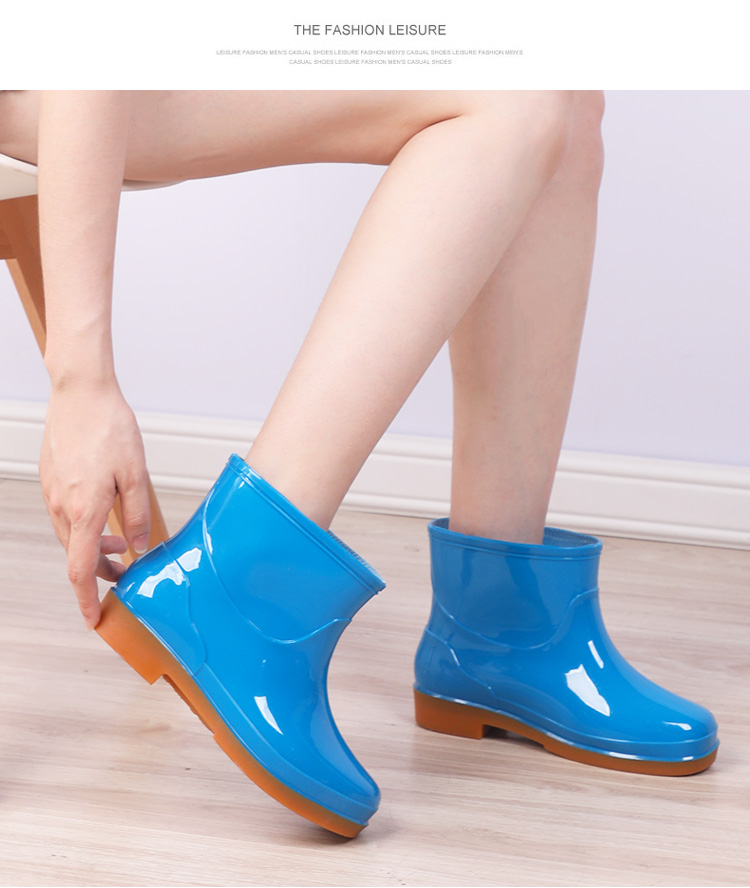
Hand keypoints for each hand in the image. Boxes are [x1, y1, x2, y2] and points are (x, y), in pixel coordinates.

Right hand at [40, 379, 149, 629]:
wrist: (81, 393)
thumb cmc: (111, 428)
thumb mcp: (136, 474)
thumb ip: (138, 515)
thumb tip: (138, 547)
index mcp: (84, 510)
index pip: (82, 570)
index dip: (87, 599)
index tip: (94, 619)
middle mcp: (62, 506)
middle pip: (77, 556)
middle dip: (100, 571)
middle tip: (125, 574)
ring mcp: (52, 493)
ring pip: (71, 535)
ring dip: (95, 546)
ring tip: (122, 540)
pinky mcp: (51, 479)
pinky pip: (66, 515)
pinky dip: (85, 526)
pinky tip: (105, 512)